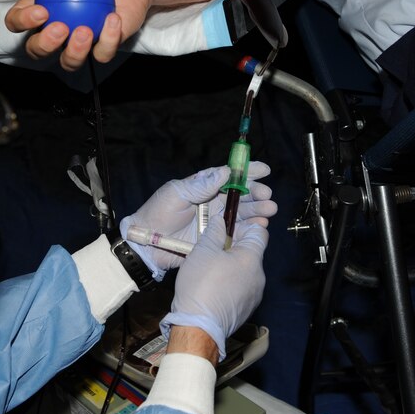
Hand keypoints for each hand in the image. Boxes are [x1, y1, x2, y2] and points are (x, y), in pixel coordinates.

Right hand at [4, 0, 155, 70]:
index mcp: (40, 7)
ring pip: (68, 61)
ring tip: (85, 30)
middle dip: (44, 45)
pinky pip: (102, 53)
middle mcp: (56, 29)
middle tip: (61, 27)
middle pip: (37, 50)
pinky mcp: (104, 46)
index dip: (21, 22)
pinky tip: (114, 19)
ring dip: (74, 52)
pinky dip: (108, 39)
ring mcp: (79, 42)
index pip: (17, 21)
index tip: (41, 11)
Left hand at [119, 162, 276, 279]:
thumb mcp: (176, 194)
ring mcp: (215, 221)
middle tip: (267, 196)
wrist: (145, 243)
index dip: (246, 172)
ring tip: (269, 210)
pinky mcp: (216, 239)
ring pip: (241, 213)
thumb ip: (200, 185)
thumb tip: (225, 171)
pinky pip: (236, 233)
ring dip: (257, 210)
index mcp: (202, 187)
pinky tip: (260, 226)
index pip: (228, 176)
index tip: (263, 170)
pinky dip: (249, 229)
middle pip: (239, 195)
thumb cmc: (157, 213)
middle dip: (255, 194)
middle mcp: (211, 202)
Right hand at [160, 215, 267, 360]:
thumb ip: (214, 232)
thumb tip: (220, 221)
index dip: (242, 227)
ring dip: (231, 267)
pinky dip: (230, 284)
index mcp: (252, 259)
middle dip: (233, 248)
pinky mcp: (247, 308)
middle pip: (251, 253)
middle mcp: (259, 276)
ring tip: (210, 269)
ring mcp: (254, 295)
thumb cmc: (201, 285)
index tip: (225, 230)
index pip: (259, 232)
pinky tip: (212, 287)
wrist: (199, 326)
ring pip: (245, 272)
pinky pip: (241, 288)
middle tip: (213, 249)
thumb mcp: (203, 250)